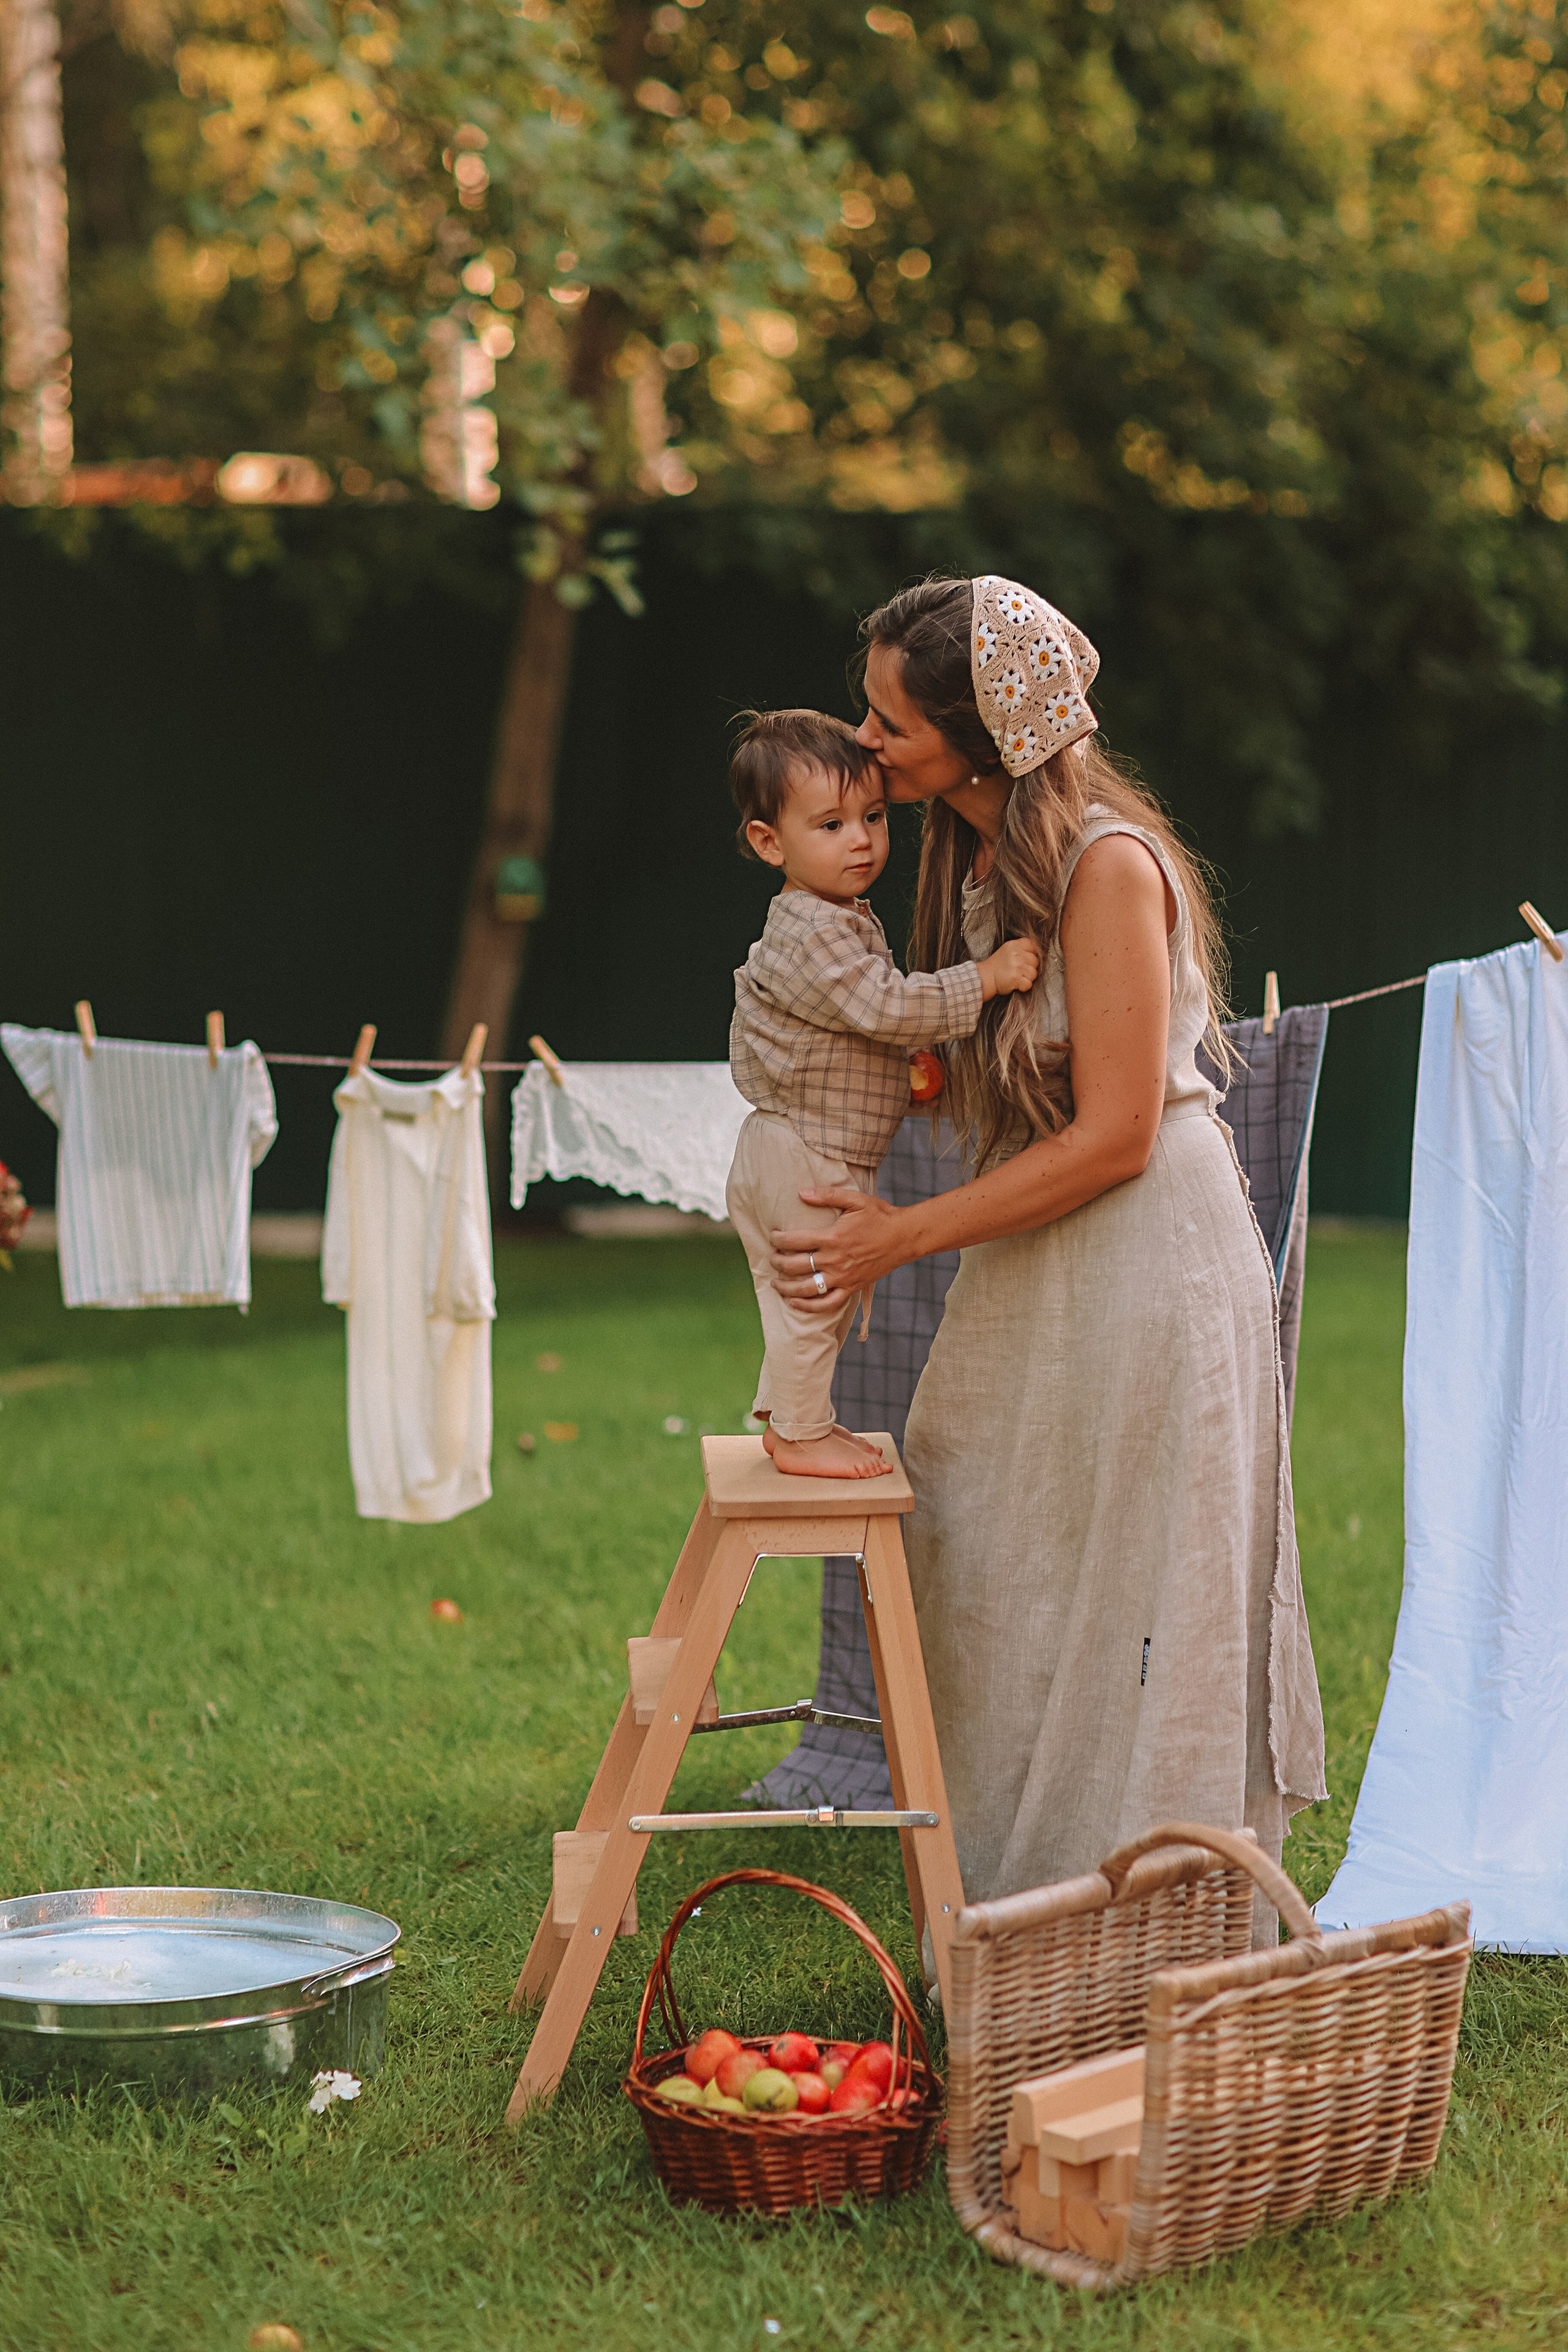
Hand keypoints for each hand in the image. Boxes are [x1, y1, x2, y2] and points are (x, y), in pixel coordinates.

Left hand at [769, 1187, 907, 1315]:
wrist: (904, 1237)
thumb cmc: (880, 1216)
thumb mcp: (855, 1199)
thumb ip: (827, 1195)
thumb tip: (801, 1193)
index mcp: (832, 1237)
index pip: (794, 1241)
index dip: (778, 1240)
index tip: (773, 1237)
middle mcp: (835, 1260)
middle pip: (795, 1266)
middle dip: (778, 1262)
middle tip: (772, 1258)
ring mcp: (843, 1277)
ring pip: (806, 1288)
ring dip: (786, 1287)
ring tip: (776, 1282)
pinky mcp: (852, 1288)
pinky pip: (827, 1303)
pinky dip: (809, 1306)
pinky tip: (794, 1303)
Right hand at [978, 936, 1039, 999]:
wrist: (984, 978)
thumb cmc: (996, 967)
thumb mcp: (1007, 951)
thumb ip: (1020, 949)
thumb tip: (1036, 954)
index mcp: (1013, 945)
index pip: (1032, 945)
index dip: (1032, 954)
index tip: (1026, 960)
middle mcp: (1015, 954)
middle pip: (1035, 961)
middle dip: (1030, 968)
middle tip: (1020, 971)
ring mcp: (1015, 966)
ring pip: (1033, 973)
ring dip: (1027, 978)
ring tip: (1018, 978)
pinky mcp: (1015, 978)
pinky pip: (1028, 984)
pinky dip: (1024, 987)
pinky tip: (1016, 984)